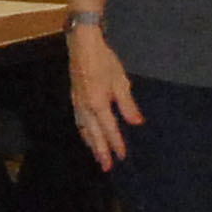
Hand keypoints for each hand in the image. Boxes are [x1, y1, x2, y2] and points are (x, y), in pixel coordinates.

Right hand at [69, 22, 141, 167]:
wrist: (82, 45)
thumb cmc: (104, 60)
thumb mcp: (120, 81)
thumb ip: (128, 105)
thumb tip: (137, 123)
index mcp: (98, 104)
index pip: (109, 130)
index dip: (116, 144)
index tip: (122, 157)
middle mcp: (85, 107)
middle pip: (93, 134)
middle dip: (100, 151)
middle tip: (106, 167)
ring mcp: (77, 103)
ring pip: (83, 129)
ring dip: (90, 143)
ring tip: (96, 154)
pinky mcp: (74, 97)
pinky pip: (78, 120)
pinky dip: (83, 131)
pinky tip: (86, 132)